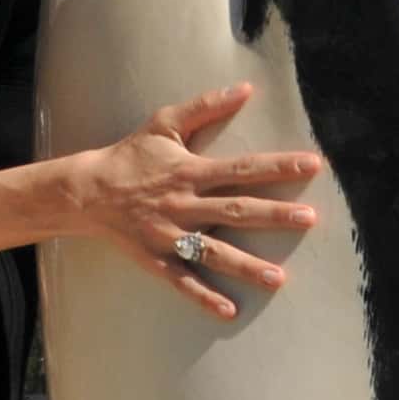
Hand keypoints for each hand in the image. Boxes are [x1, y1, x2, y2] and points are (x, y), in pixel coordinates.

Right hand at [71, 82, 320, 319]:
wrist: (86, 191)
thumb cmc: (131, 155)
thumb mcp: (165, 123)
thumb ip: (205, 106)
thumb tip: (246, 89)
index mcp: (189, 171)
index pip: (242, 168)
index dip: (278, 166)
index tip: (312, 165)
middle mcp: (183, 204)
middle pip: (236, 210)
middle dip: (274, 215)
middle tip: (309, 220)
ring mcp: (169, 235)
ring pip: (213, 252)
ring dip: (246, 266)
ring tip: (278, 278)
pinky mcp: (156, 259)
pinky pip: (182, 281)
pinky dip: (204, 297)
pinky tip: (230, 311)